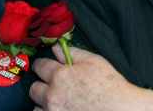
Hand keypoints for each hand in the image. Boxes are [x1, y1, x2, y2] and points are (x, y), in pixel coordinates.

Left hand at [30, 45, 152, 110]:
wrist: (119, 108)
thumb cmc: (109, 84)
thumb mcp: (93, 60)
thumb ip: (72, 53)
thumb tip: (57, 47)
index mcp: (60, 75)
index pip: (40, 66)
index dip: (41, 64)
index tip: (43, 66)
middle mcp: (52, 95)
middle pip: (33, 88)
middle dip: (41, 84)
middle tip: (51, 85)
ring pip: (36, 107)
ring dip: (43, 103)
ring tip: (57, 101)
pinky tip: (60, 109)